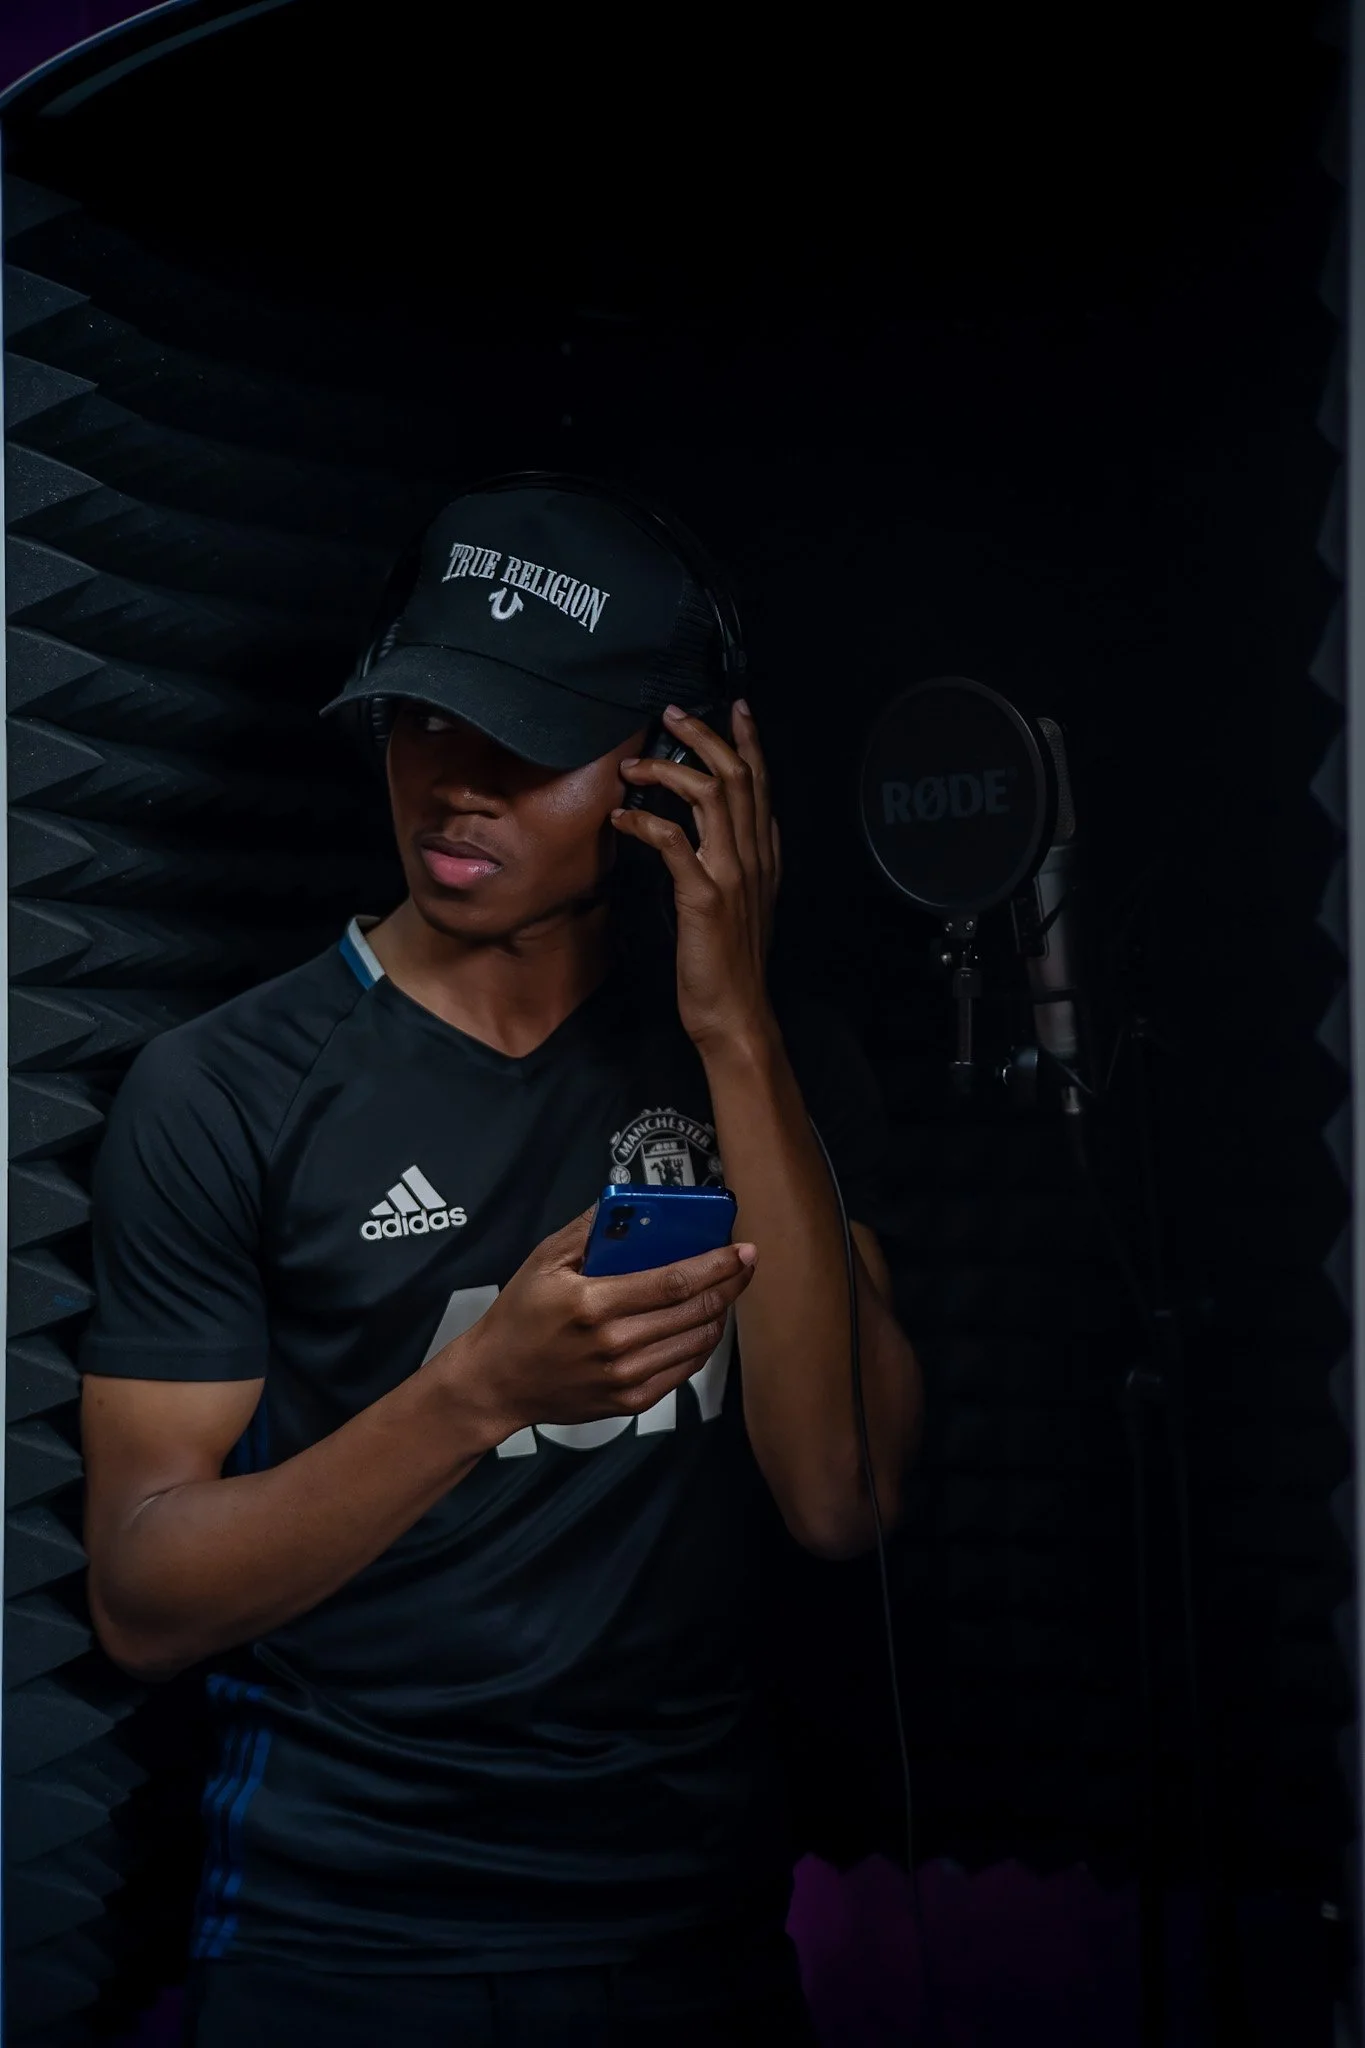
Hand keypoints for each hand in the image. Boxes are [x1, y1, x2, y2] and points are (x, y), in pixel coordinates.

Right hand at [437, 1205, 757, 1442]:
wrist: (496, 1382)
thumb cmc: (518, 1316)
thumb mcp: (544, 1261)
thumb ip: (589, 1229)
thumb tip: (630, 1204)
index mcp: (594, 1304)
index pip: (674, 1282)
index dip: (717, 1265)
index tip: (742, 1249)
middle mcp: (615, 1344)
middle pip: (695, 1311)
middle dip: (730, 1285)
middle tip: (745, 1264)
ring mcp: (625, 1378)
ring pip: (697, 1343)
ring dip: (719, 1313)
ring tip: (723, 1291)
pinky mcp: (631, 1401)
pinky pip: (684, 1370)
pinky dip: (701, 1344)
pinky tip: (701, 1323)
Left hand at [610, 699, 780, 1051]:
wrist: (736, 1012)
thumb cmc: (731, 961)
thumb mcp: (749, 902)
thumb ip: (746, 861)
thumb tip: (742, 827)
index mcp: (764, 856)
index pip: (761, 784)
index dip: (748, 741)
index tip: (735, 708)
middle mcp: (753, 857)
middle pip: (735, 776)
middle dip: (703, 737)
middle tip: (672, 714)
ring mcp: (730, 875)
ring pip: (709, 797)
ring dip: (668, 771)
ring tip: (633, 764)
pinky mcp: (703, 897)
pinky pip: (674, 842)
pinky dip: (645, 820)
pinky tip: (621, 816)